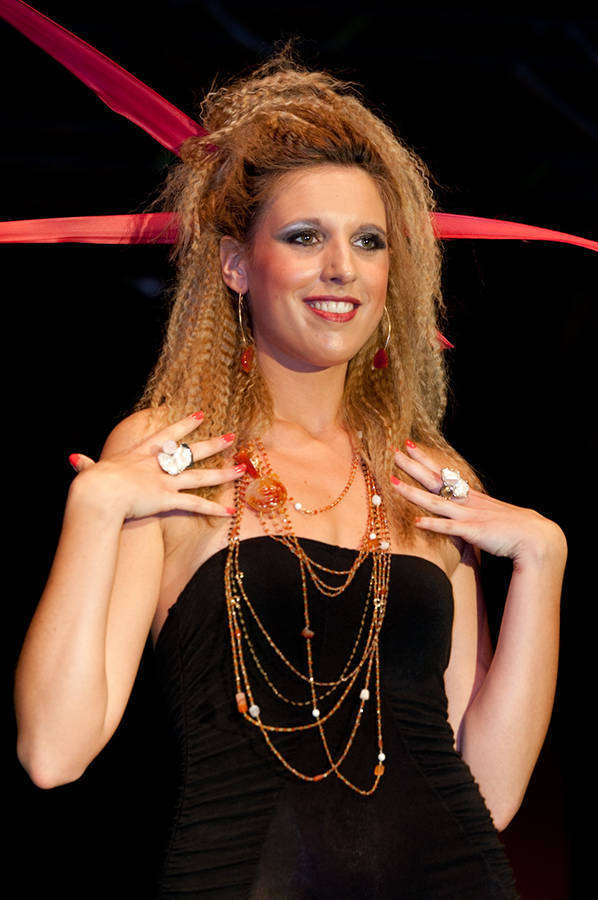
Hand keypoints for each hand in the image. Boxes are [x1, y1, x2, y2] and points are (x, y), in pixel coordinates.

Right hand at [68, 411, 242, 520]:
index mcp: (140, 454)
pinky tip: (231, 512)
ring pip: (201, 476)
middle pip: (191, 452)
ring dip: (224, 473)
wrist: (98, 494)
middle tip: (232, 436)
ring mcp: (165, 481)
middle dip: (213, 444)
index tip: (200, 415)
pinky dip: (214, 510)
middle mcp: (158, 465)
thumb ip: (88, 465)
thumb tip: (76, 460)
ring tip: (242, 468)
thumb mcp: (91, 471)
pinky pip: (196, 505)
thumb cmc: (92, 484)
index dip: (184, 425)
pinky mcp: (168, 498)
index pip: (167, 436)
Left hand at [391, 443, 566, 568]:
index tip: (408, 445)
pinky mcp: (473, 532)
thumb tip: (459, 513)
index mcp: (471, 496)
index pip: (443, 473)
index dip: (424, 459)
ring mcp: (469, 516)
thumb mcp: (490, 515)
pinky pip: (449, 528)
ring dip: (412, 492)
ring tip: (392, 482)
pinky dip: (433, 524)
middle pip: (434, 480)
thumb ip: (473, 513)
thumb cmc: (514, 529)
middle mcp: (467, 502)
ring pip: (435, 502)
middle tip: (393, 451)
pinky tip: (416, 521)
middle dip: (412, 466)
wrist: (537, 538)